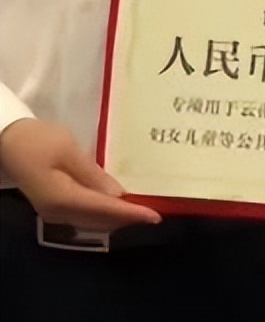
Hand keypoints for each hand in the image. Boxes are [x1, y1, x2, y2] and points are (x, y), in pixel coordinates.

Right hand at [0, 119, 161, 230]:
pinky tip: (116, 206)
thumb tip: (118, 194)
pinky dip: (103, 213)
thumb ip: (92, 174)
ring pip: (92, 220)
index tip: (154, 216)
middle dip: (126, 218)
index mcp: (62, 198)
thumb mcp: (67, 150)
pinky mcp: (54, 205)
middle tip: (154, 213)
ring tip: (140, 211)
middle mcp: (58, 212)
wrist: (7, 141)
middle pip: (99, 219)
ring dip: (116, 217)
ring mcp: (54, 212)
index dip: (130, 213)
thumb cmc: (38, 140)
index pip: (103, 209)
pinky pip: (84, 214)